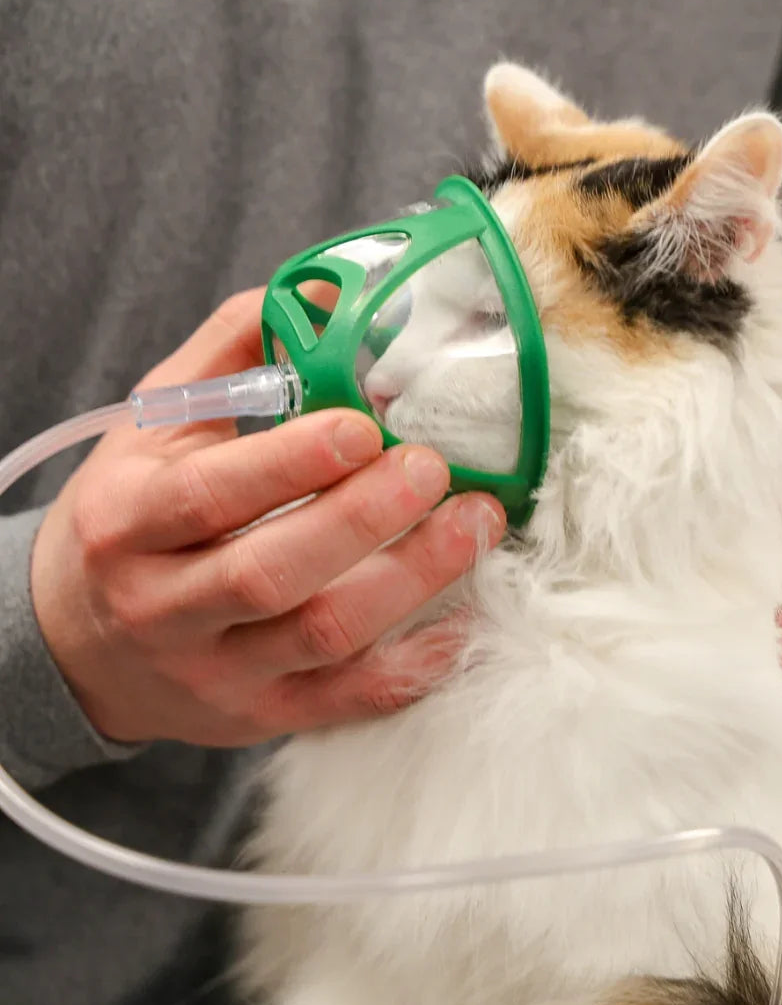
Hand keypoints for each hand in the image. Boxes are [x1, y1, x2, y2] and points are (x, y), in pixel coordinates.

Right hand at [30, 288, 504, 745]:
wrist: (81, 643)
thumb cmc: (134, 518)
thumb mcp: (154, 427)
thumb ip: (232, 353)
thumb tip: (321, 289)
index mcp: (132, 523)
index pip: (210, 495)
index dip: (292, 462)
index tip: (366, 426)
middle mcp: (166, 607)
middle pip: (271, 572)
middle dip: (364, 519)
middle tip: (435, 468)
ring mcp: (219, 673)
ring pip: (323, 636)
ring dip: (412, 580)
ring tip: (477, 524)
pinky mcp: (264, 715)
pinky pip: (350, 699)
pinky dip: (416, 664)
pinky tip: (468, 616)